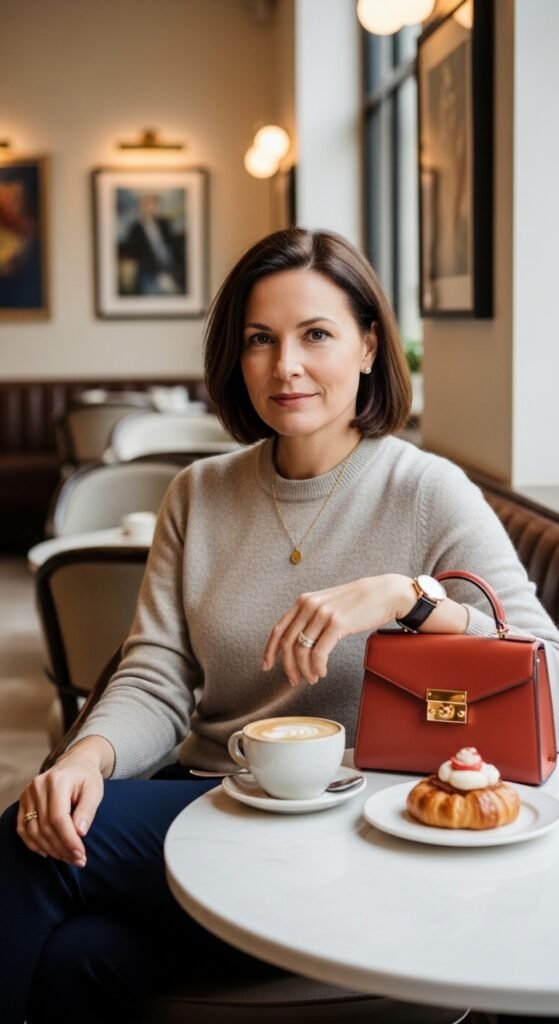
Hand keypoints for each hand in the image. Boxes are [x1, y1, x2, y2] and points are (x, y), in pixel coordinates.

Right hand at [16, 736, 112, 867]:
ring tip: (67, 858)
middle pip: (45, 827)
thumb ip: (87, 810)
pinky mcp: (23, 801)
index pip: (58, 818)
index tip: (81, 855)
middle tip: (78, 860)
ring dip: (50, 849)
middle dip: (62, 848)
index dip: (68, 840)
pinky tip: (48, 852)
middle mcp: (38, 786)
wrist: (74, 764)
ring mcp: (27, 793)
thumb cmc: (87, 778)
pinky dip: (33, 844)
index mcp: (57, 781)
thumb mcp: (94, 790)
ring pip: (33, 831)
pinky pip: (22, 828)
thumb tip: (80, 833)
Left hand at [262, 574, 414, 685]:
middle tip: (294, 680)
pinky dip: (317, 667)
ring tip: (312, 678)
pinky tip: (322, 672)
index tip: (267, 666)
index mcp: (303, 601)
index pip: (278, 629)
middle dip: (288, 666)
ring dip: (305, 670)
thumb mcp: (327, 604)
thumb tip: (296, 642)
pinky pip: (319, 653)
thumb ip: (311, 617)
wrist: (384, 593)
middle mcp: (309, 605)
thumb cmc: (357, 602)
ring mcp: (323, 614)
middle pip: (287, 643)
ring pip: (302, 650)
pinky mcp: (337, 623)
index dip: (270, 650)